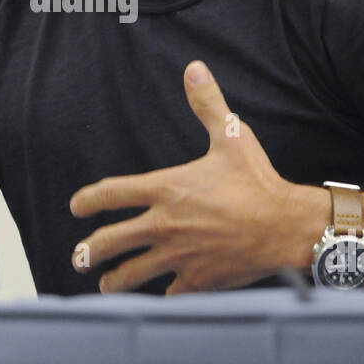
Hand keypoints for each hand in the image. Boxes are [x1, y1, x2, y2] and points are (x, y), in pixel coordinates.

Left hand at [69, 59, 296, 294]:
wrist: (287, 226)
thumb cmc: (258, 181)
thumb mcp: (231, 136)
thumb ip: (207, 104)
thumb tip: (194, 68)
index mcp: (165, 190)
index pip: (111, 193)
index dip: (88, 200)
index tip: (76, 207)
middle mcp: (163, 225)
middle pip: (110, 242)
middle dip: (89, 252)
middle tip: (80, 257)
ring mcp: (178, 256)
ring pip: (132, 274)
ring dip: (115, 281)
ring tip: (106, 285)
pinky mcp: (197, 280)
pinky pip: (170, 293)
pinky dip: (164, 295)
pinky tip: (160, 295)